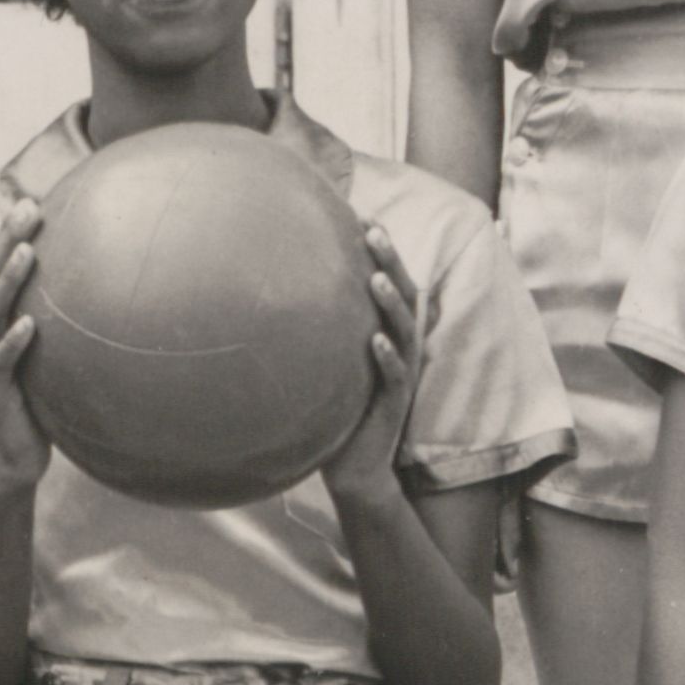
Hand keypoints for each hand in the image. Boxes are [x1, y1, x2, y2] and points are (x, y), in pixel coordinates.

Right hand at [0, 207, 51, 500]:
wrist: (11, 459)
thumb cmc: (32, 401)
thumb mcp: (39, 354)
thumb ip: (52, 321)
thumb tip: (95, 286)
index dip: (6, 233)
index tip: (31, 200)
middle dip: (6, 239)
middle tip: (28, 206)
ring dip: (8, 280)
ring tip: (28, 251)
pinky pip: (3, 362)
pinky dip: (15, 341)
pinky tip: (31, 324)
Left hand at [321, 233, 429, 513]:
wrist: (355, 470)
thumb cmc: (338, 412)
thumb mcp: (331, 364)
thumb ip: (323, 331)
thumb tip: (280, 292)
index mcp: (388, 333)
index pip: (390, 282)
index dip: (382, 250)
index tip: (362, 214)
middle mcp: (399, 348)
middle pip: (402, 295)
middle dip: (390, 260)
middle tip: (372, 230)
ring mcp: (399, 375)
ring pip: (403, 330)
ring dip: (390, 302)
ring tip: (374, 278)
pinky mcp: (393, 405)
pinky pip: (395, 376)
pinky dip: (386, 356)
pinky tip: (374, 340)